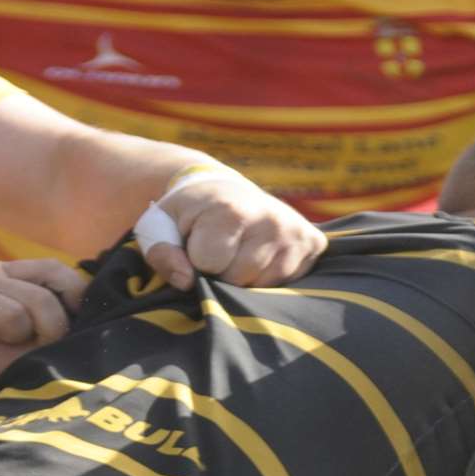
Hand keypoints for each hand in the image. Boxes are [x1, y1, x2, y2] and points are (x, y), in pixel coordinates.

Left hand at [146, 173, 325, 289]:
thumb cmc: (187, 214)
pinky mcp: (314, 243)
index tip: (196, 243)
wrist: (222, 189)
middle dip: (222, 273)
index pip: (209, 265)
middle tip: (218, 248)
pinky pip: (286, 284)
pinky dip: (269, 278)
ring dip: (245, 280)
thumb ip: (162, 252)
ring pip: (264, 287)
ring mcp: (296, 232)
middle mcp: (271, 219)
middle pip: (239, 279)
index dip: (196, 261)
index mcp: (231, 211)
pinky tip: (260, 255)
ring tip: (238, 251)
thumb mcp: (160, 225)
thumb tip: (187, 283)